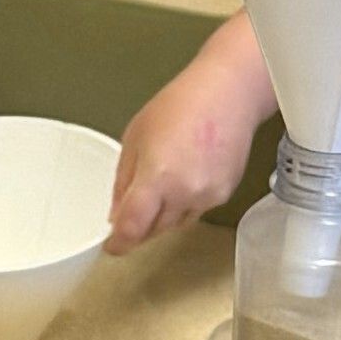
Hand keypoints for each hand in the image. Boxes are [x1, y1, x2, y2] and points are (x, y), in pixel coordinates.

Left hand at [110, 21, 278, 252]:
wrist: (227, 94)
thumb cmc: (181, 104)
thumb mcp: (135, 137)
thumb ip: (123, 181)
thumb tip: (117, 212)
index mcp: (157, 177)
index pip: (132, 228)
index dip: (118, 243)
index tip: (112, 245)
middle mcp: (184, 193)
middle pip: (154, 231)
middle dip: (140, 226)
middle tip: (133, 208)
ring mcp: (207, 196)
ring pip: (176, 224)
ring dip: (163, 215)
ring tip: (164, 180)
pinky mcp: (223, 195)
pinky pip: (196, 211)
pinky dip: (185, 202)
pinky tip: (186, 174)